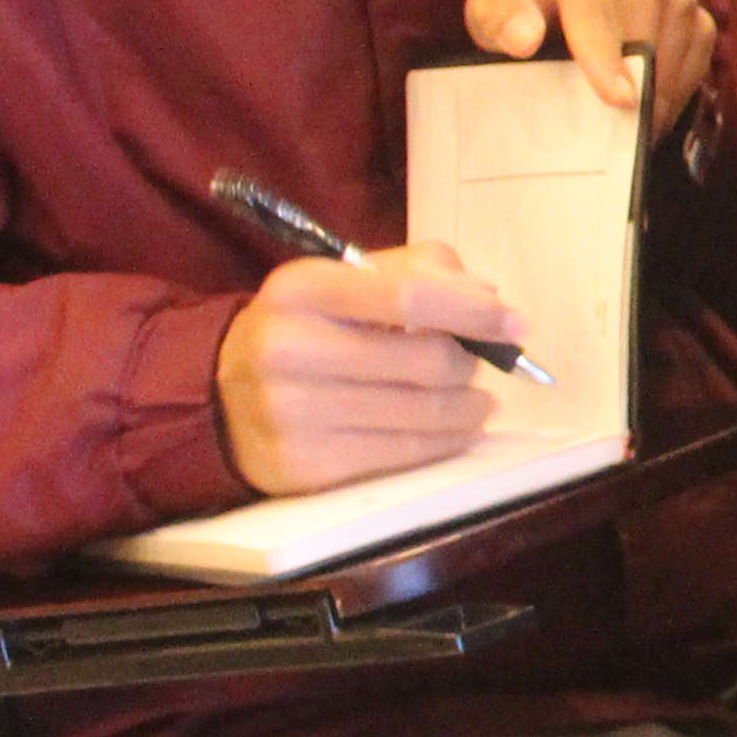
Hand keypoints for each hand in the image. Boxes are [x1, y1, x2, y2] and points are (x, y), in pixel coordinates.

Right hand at [213, 245, 513, 494]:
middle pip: (427, 360)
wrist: (219, 396)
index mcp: (301, 288)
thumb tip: (485, 294)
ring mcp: (292, 412)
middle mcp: (288, 348)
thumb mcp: (341, 281)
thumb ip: (416, 270)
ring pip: (425, 411)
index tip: (516, 324)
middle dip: (469, 362)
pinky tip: (455, 427)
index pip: (410, 296)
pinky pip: (406, 454)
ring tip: (475, 399)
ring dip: (469, 406)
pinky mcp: (305, 465)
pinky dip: (446, 440)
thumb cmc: (305, 330)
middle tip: (476, 364)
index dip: (476, 311)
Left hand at [463, 0, 711, 126]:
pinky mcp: (699, 17)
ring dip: (655, 97)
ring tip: (628, 131)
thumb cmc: (522, 14)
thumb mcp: (491, 11)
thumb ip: (500, 19)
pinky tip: (649, 112)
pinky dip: (675, 95)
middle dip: (633, 88)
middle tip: (616, 137)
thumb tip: (524, 40)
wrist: (559, 11)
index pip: (594, 7)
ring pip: (675, 52)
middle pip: (644, 33)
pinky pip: (698, 63)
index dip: (605, 56)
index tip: (618, 100)